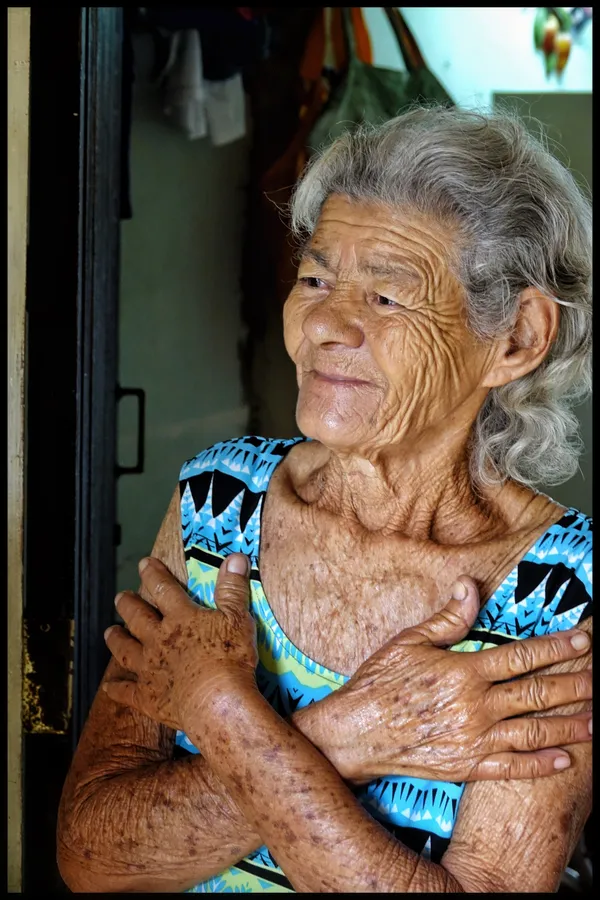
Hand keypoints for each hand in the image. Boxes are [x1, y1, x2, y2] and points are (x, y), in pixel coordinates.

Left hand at [103, 554, 257, 732]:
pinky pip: (127, 692)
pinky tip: (109, 687)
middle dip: (128, 605)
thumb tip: (235, 557)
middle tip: (120, 597)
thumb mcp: (238, 618)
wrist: (216, 702)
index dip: (154, 574)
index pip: (164, 589)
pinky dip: (117, 689)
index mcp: (181, 618)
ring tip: (109, 631)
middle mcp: (159, 639)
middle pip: (138, 617)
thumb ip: (233, 588)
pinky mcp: (147, 697)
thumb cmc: (230, 658)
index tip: (145, 563)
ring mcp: (150, 668)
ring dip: (116, 640)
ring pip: (126, 650)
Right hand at [307, 578, 591, 782]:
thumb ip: (447, 617)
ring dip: (569, 726)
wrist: (355, 733)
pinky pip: (511, 768)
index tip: (582, 641)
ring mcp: (473, 738)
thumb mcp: (409, 641)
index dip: (555, 648)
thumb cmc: (379, 684)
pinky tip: (564, 759)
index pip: (521, 656)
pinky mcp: (466, 765)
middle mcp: (475, 706)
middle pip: (536, 694)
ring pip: (533, 732)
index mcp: (463, 671)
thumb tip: (470, 586)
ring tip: (595, 721)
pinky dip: (540, 764)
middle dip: (574, 686)